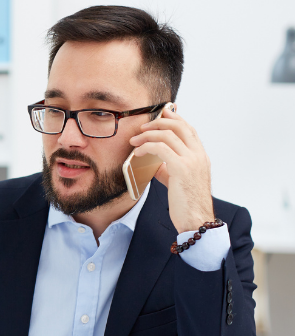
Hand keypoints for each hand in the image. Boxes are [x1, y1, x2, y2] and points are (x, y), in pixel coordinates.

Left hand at [129, 105, 213, 233]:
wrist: (197, 221)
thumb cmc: (187, 204)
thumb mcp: (179, 181)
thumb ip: (169, 168)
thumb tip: (154, 161)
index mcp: (200, 156)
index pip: (188, 129)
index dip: (174, 118)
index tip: (160, 114)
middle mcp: (198, 155)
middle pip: (179, 126)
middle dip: (158, 121)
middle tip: (142, 127)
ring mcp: (191, 160)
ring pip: (168, 134)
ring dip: (148, 134)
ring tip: (135, 140)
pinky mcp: (181, 168)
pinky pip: (160, 148)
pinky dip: (146, 146)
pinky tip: (138, 152)